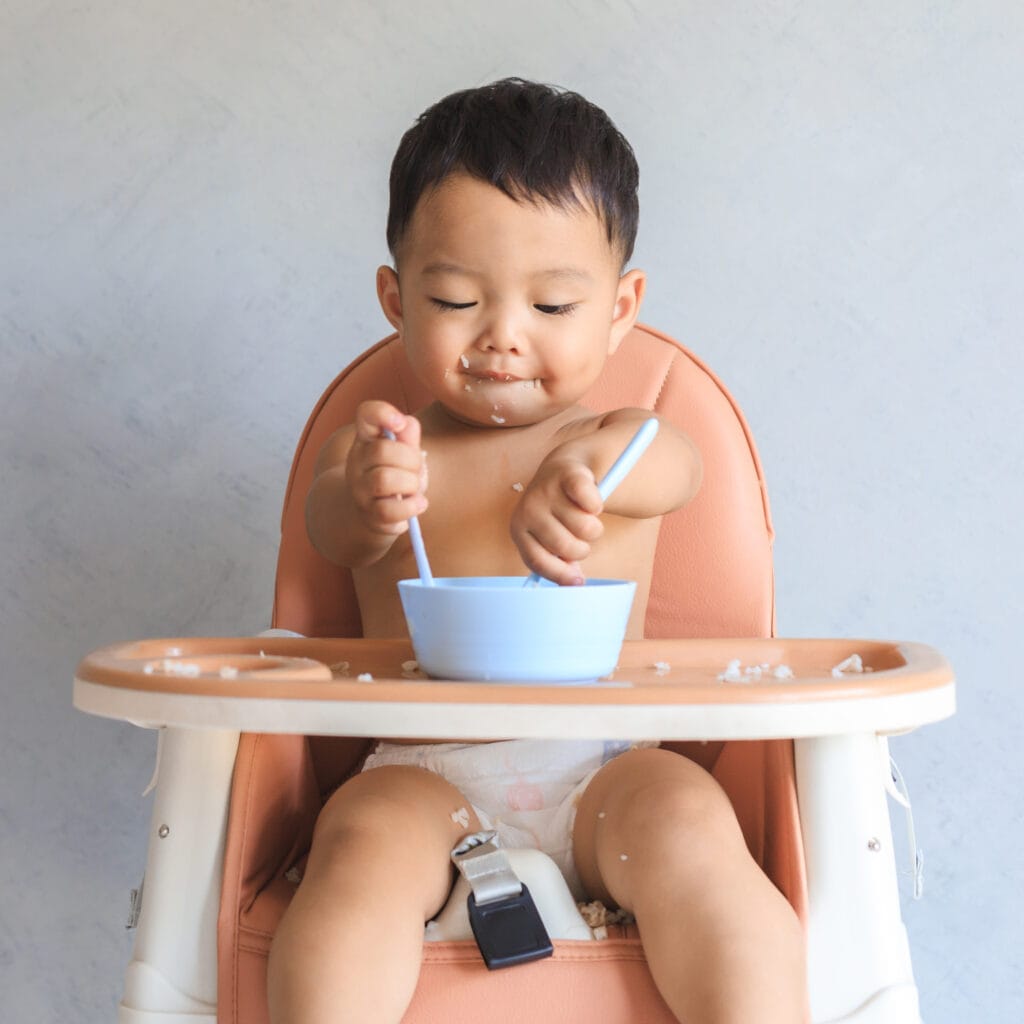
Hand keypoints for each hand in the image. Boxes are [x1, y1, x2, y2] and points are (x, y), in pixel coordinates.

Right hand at [345, 401, 426, 534]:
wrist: (376, 512)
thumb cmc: (397, 475)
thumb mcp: (405, 452)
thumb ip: (408, 436)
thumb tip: (407, 423)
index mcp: (367, 438)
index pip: (365, 414)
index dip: (382, 413)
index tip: (399, 423)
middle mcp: (357, 461)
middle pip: (382, 450)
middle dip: (411, 459)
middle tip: (416, 469)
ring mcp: (360, 489)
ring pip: (384, 479)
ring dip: (411, 483)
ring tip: (414, 487)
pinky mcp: (369, 514)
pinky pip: (389, 510)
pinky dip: (411, 506)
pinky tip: (419, 503)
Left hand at [510, 457, 604, 584]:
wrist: (560, 470)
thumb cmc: (555, 513)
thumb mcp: (548, 537)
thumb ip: (558, 560)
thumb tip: (574, 583)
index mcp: (518, 529)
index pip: (537, 561)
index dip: (559, 574)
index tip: (577, 582)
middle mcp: (528, 510)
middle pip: (565, 546)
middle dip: (581, 549)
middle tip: (582, 539)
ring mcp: (547, 491)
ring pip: (585, 528)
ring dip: (593, 529)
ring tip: (586, 519)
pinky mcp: (568, 476)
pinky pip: (592, 504)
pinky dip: (597, 506)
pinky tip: (591, 503)